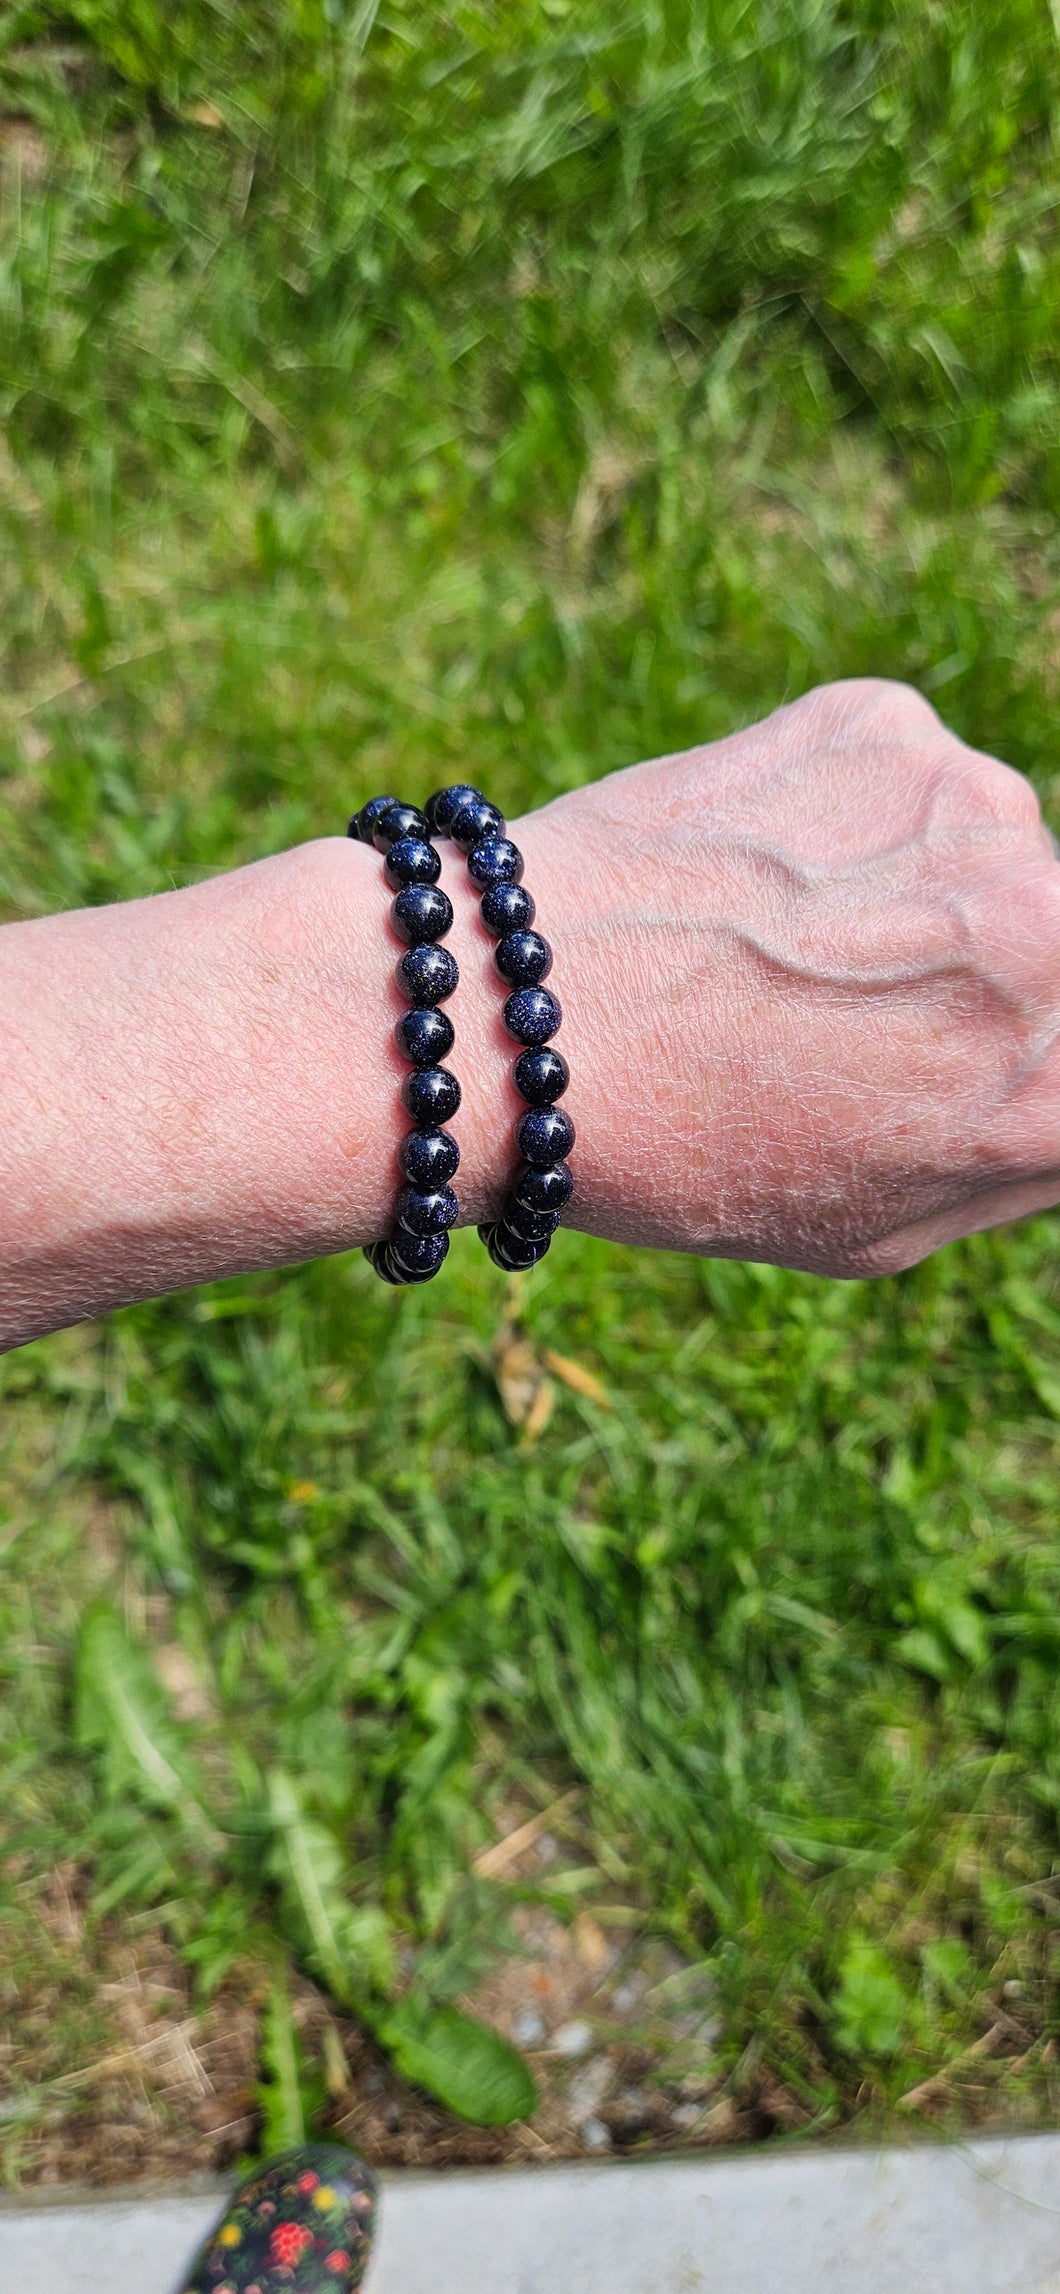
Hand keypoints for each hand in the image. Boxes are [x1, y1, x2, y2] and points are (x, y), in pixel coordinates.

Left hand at [516, 679, 1059, 1274]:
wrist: (506, 1018)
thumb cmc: (682, 1155)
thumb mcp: (877, 1225)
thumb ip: (1019, 1152)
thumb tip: (1056, 1088)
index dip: (1012, 1052)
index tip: (932, 1051)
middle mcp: (1053, 928)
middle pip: (1052, 939)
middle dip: (979, 973)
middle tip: (841, 1010)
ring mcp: (974, 806)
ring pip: (980, 846)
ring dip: (909, 886)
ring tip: (772, 946)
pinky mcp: (883, 721)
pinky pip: (897, 775)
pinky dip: (837, 816)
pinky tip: (744, 877)